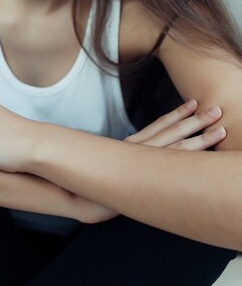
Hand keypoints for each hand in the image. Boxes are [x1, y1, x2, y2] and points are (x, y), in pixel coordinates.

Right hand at [76, 99, 224, 223]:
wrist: (81, 198)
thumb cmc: (93, 182)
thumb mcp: (108, 164)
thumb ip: (122, 159)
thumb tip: (135, 156)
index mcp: (130, 146)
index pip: (159, 125)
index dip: (177, 114)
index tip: (193, 103)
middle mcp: (138, 152)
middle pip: (172, 133)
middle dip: (196, 122)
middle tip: (216, 111)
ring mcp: (142, 165)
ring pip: (177, 149)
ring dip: (200, 139)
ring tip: (219, 130)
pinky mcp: (146, 179)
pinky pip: (171, 165)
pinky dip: (188, 159)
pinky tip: (204, 157)